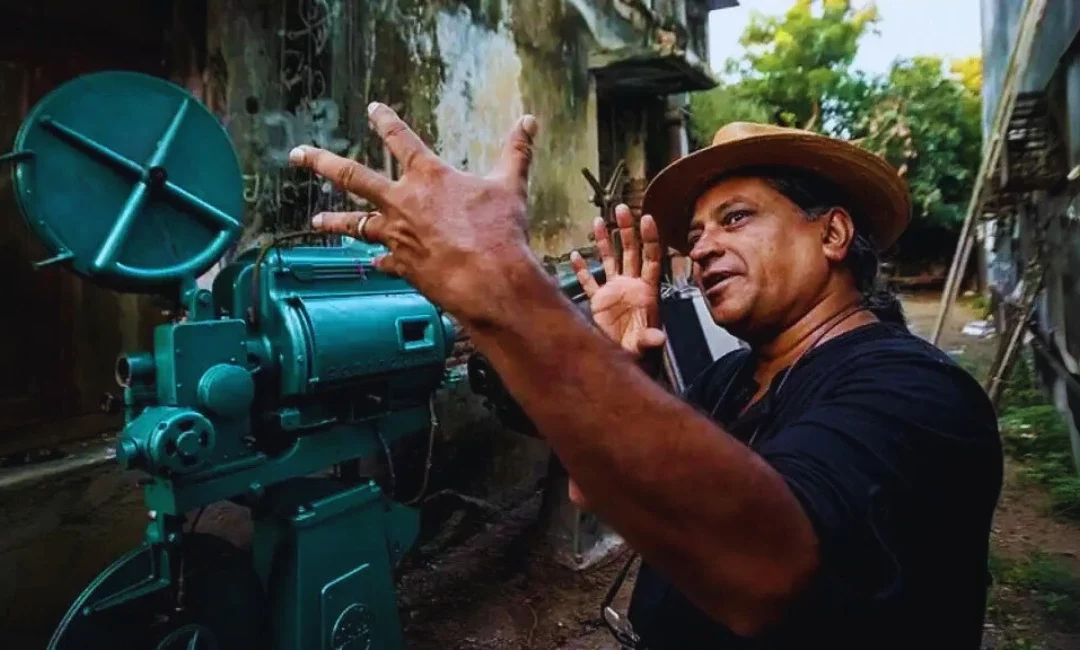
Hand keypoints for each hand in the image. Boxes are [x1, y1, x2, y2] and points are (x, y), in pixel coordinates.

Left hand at [288, 103, 541, 325]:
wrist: (490, 280)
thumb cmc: (500, 232)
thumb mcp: (511, 184)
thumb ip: (516, 151)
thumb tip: (529, 121)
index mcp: (429, 177)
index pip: (401, 139)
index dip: (386, 122)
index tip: (372, 109)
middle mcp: (404, 202)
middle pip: (352, 176)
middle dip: (321, 162)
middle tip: (297, 154)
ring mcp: (397, 235)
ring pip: (355, 224)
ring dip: (334, 221)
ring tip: (316, 221)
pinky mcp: (401, 265)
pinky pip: (383, 262)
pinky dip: (379, 262)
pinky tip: (373, 263)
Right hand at [569, 204, 665, 358]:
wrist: (625, 363)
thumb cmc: (640, 353)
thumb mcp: (645, 345)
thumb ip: (650, 340)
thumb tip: (658, 338)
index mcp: (647, 291)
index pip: (650, 259)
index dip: (649, 239)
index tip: (647, 218)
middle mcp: (631, 286)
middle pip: (630, 252)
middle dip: (626, 230)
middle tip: (622, 209)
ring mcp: (614, 292)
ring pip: (610, 260)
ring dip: (604, 241)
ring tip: (599, 221)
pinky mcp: (599, 302)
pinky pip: (589, 282)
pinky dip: (582, 270)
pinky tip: (575, 256)